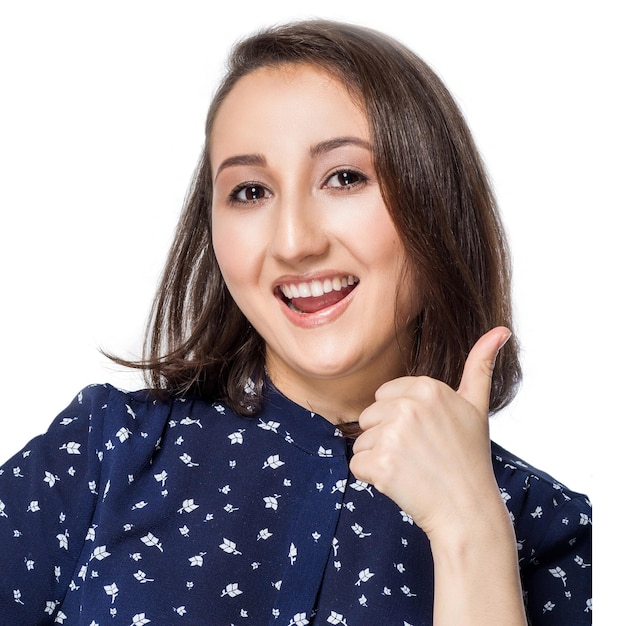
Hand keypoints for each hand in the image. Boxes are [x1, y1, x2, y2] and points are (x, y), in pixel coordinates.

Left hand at [350, 327, 511, 539]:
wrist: (468, 511)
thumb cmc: (468, 458)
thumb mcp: (476, 407)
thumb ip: (480, 365)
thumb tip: (500, 330)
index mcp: (427, 387)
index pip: (385, 396)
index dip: (400, 419)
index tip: (426, 436)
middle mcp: (408, 406)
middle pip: (370, 416)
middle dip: (387, 437)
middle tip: (418, 455)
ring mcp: (393, 435)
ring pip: (362, 441)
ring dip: (379, 458)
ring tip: (411, 469)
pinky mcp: (379, 464)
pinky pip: (357, 464)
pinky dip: (372, 478)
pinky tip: (399, 483)